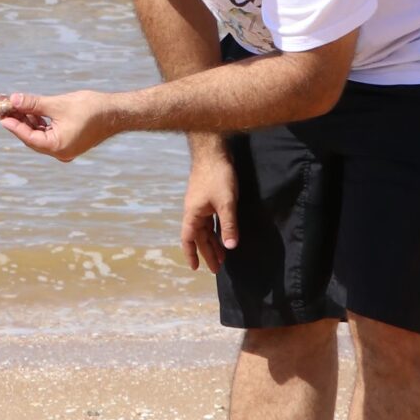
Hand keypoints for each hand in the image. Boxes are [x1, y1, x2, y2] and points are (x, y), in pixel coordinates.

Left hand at [0, 89, 115, 161]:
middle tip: (4, 109)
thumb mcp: (58, 104)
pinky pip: (49, 135)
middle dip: (19, 122)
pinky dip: (40, 124)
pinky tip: (32, 111)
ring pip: (39, 136)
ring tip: (16, 106)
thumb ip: (34, 104)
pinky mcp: (69, 143)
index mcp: (58, 146)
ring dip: (29, 122)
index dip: (13, 125)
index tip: (1, 115)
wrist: (116, 113)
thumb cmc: (91, 108)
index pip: (28, 137)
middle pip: (32, 138)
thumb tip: (13, 100)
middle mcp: (60, 152)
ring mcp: (65, 149)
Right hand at [181, 145, 238, 271]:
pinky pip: (210, 220)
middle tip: (218, 268)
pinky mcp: (208, 198)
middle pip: (199, 237)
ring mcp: (201, 205)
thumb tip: (230, 247)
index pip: (189, 239)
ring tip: (223, 256)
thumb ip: (228, 225)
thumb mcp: (226, 203)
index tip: (196, 268)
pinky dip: (216, 229)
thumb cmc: (217, 176)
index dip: (191, 254)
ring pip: (206, 229)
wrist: (213, 151)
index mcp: (193, 214)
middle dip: (208, 253)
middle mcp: (194, 212)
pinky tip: (223, 234)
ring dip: (213, 242)